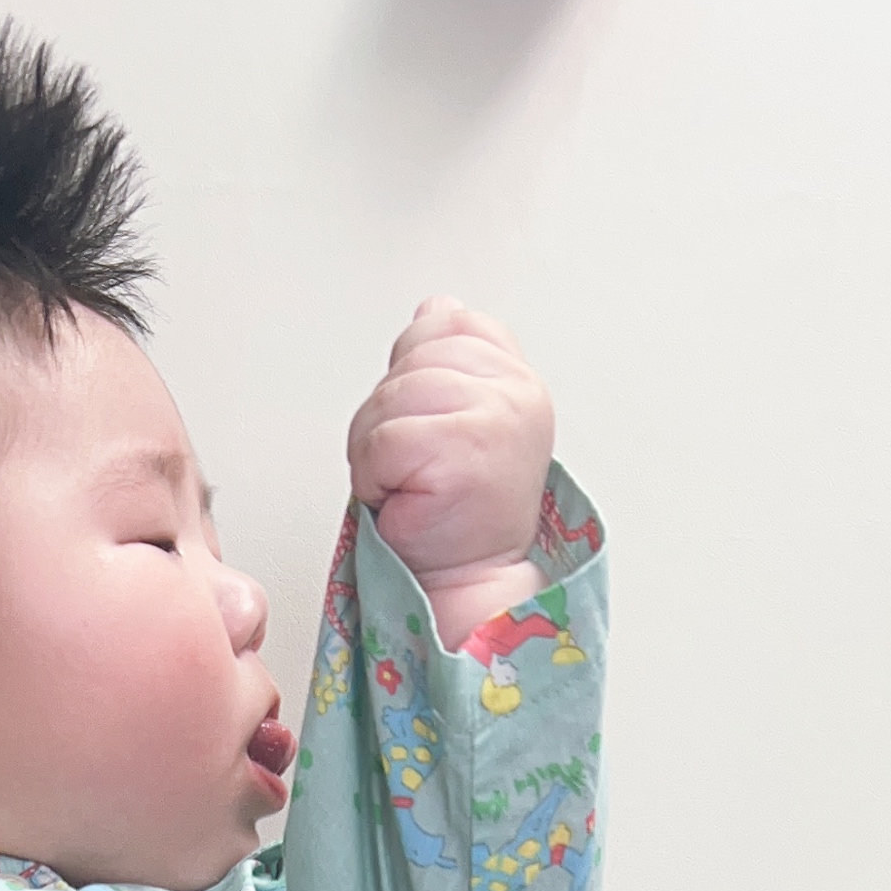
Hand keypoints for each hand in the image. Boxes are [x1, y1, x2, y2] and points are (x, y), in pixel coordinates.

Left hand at [346, 301, 553, 621]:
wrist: (465, 582)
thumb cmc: (454, 515)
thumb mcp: (458, 420)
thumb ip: (447, 360)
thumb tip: (435, 308)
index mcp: (515, 377)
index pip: (444, 324)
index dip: (412, 375)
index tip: (429, 431)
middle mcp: (515, 392)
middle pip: (408, 362)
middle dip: (388, 419)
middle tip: (415, 469)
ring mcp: (496, 417)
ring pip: (389, 400)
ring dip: (376, 453)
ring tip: (410, 487)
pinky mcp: (465, 450)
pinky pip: (384, 440)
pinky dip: (375, 477)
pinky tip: (406, 500)